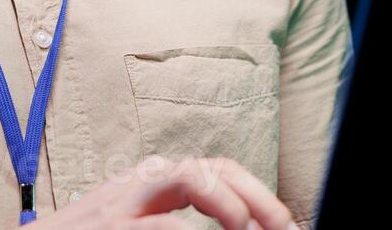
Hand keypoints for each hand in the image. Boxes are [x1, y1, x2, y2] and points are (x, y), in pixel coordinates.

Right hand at [33, 155, 299, 228]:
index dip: (256, 194)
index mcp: (149, 186)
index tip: (283, 224)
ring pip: (186, 175)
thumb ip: (167, 223)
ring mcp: (120, 203)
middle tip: (284, 228)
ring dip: (227, 203)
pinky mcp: (107, 227)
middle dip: (256, 196)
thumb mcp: (130, 226)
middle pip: (210, 167)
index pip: (214, 171)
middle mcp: (138, 185)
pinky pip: (160, 225)